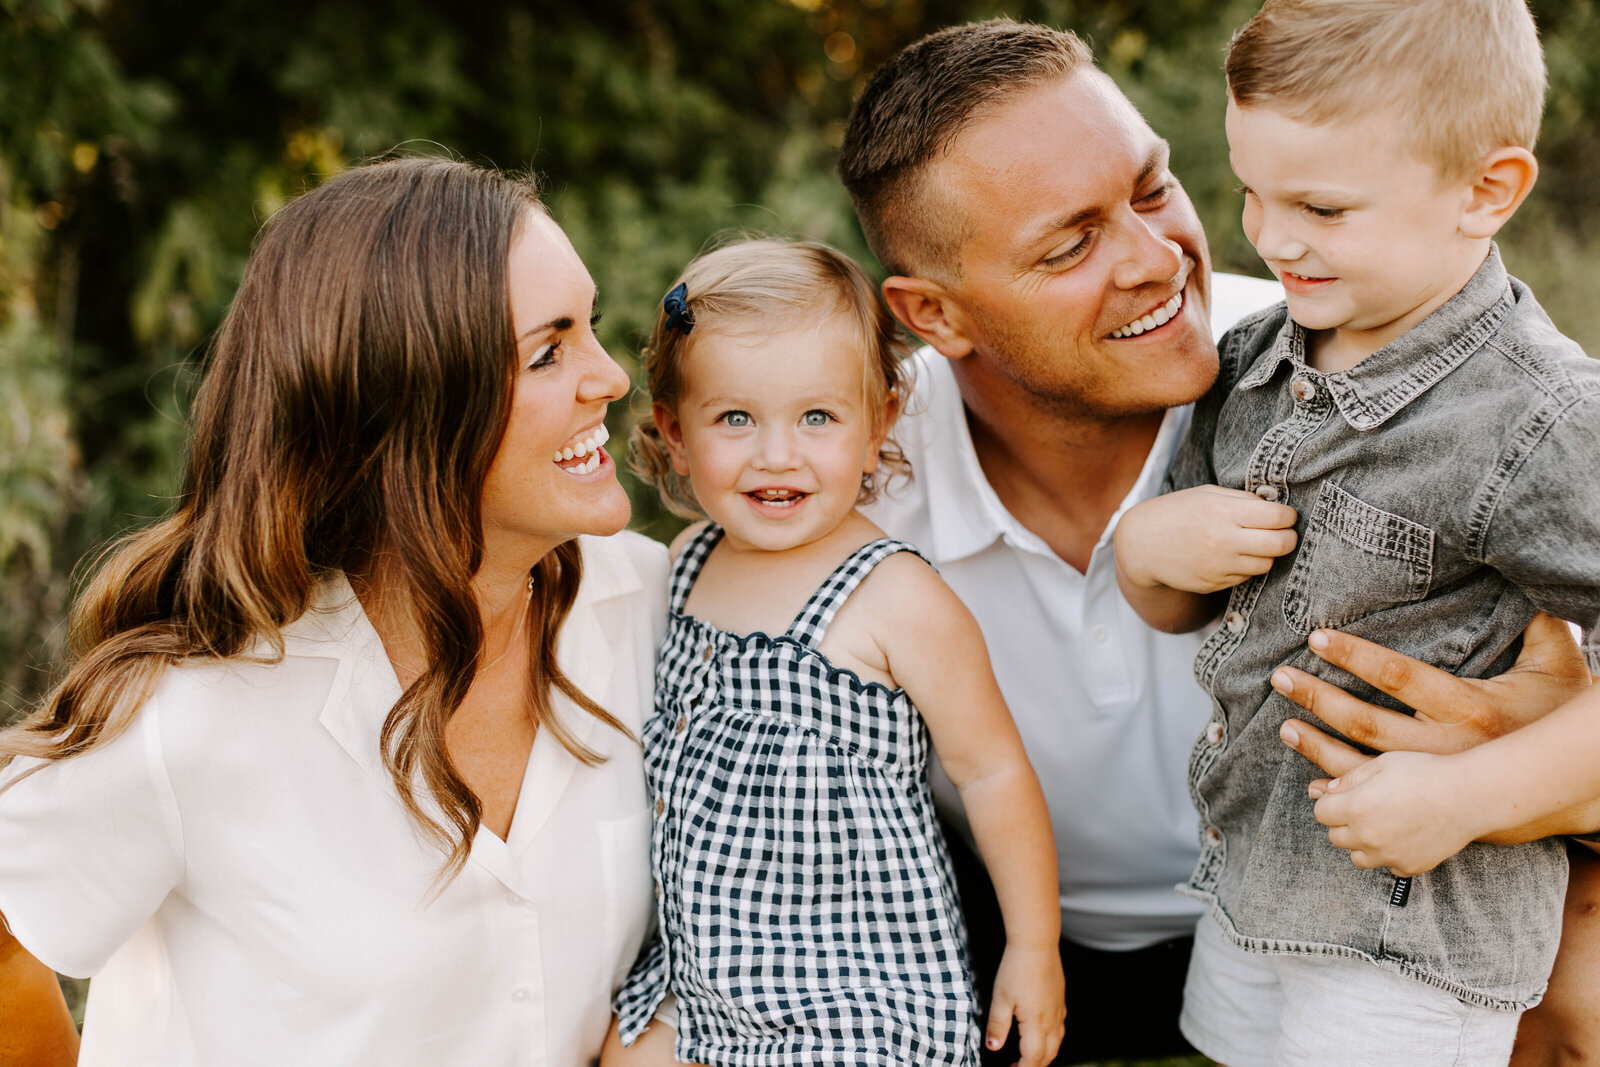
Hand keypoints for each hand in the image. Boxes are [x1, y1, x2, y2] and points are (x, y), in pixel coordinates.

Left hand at [986, 943, 1064, 1066]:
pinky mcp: (1060, 1001)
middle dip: (1034, 1066)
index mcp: (1036, 1023)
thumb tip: (992, 1048)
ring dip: (1044, 1055)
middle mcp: (1052, 1021)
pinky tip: (1040, 1034)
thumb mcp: (1000, 998)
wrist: (1037, 944)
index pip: (1032, 1059)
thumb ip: (997, 1026)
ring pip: (1056, 1044)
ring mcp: (1058, 1011)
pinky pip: (1060, 1030)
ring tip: (1027, 1056)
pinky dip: (1051, 1040)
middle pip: (1048, 1055)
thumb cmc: (1016, 969)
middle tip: (1016, 1066)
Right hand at [1115, 485, 1297, 593]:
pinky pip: (1246, 577)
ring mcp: (1219, 566)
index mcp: (1223, 512)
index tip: (1286, 515)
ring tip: (1254, 543)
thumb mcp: (1207, 494)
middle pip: (1281, 544)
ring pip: (1267, 564)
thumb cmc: (1175, 512)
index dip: (1289, 516)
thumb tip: (1277, 507)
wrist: (1140, 544)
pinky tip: (1232, 555)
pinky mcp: (1214, 584)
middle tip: (1284, 532)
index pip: (1278, 517)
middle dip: (1289, 537)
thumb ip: (1242, 499)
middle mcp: (1224, 541)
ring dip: (1267, 554)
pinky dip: (1246, 566)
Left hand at [1274, 612, 1589, 775]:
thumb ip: (1539, 627)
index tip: (1317, 638)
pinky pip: (1373, 796)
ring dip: (1318, 746)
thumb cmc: (1556, 716)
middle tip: (1280, 677)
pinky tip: (1313, 777)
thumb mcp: (1558, 668)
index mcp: (1470, 706)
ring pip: (1362, 764)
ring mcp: (1432, 778)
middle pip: (1367, 722)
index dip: (1356, 656)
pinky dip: (1340, 786)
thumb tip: (1530, 582)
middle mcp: (1446, 746)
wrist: (1566, 786)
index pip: (1399, 675)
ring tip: (1284, 726)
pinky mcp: (1426, 799)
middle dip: (1319, 698)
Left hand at [1305, 750, 1483, 875]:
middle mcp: (1367, 836)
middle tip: (1367, 808)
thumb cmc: (1426, 772)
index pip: (1321, 813)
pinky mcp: (1410, 867)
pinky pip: (1388, 867)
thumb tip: (1324, 791)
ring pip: (1358, 857)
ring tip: (1384, 824)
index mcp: (1354, 808)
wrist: (1469, 795)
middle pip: (1336, 837)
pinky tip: (1404, 837)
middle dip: (1345, 823)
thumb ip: (1349, 779)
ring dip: (1363, 843)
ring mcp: (1388, 855)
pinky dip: (1390, 856)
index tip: (1346, 797)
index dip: (1332, 803)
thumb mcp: (1381, 763)